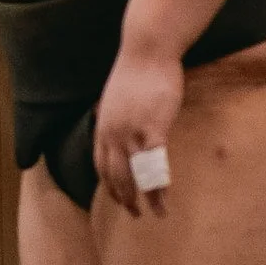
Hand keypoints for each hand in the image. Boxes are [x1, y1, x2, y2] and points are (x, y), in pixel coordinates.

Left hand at [93, 45, 183, 215]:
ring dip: (144, 198)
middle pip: (114, 175)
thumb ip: (118, 117)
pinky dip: (159, 184)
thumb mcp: (118, 98)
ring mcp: (131, 132)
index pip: (100, 164)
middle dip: (124, 197)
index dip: (109, 184)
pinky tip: (165, 197)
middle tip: (135, 214)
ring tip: (154, 213)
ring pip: (134, 175)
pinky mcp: (153, 129)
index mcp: (103, 126)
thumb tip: (123, 127)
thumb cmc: (138, 71)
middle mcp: (112, 133)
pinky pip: (154, 164)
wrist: (147, 50)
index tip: (117, 198)